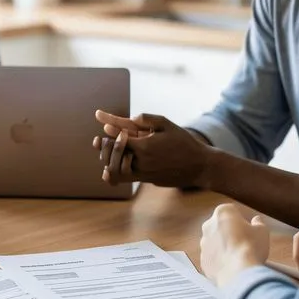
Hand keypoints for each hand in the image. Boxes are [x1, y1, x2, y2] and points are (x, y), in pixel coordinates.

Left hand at [93, 111, 209, 188]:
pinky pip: (126, 178)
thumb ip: (147, 119)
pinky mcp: (147, 180)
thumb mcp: (167, 124)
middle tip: (98, 141)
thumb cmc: (184, 142)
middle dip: (104, 148)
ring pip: (117, 171)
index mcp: (145, 147)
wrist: (200, 167)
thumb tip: (129, 118)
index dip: (110, 132)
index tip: (104, 125)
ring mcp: (144, 174)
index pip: (118, 140)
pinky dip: (117, 171)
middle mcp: (142, 163)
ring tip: (104, 153)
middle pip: (114, 157)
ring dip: (109, 161)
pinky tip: (112, 165)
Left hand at [200, 204, 269, 285]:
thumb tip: (256, 220)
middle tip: (244, 243)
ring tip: (238, 256)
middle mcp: (208, 225)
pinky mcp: (202, 260)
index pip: (232, 211)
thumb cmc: (251, 247)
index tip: (248, 230)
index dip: (241, 220)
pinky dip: (219, 260)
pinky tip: (231, 266)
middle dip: (229, 232)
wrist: (238, 271)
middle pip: (220, 226)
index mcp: (222, 212)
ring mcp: (203, 244)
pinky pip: (212, 258)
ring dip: (223, 246)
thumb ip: (258, 223)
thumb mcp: (262, 231)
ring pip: (214, 242)